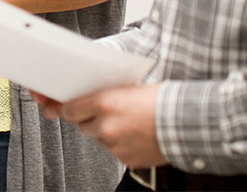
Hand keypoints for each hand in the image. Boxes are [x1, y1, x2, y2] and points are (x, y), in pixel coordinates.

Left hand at [36, 84, 166, 168]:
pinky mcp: (125, 159)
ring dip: (103, 130)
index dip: (65, 107)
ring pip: (97, 137)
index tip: (60, 106)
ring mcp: (115, 145)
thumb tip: (88, 94)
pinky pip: (113, 151)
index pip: (69, 108)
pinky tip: (132, 133)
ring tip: (123, 121)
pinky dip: (118, 143)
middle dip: (87, 117)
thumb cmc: (163, 99)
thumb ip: (104, 93)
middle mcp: (107, 125)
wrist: (186, 122)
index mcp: (105, 102)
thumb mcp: (128, 86)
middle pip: (80, 124)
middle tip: (100, 111)